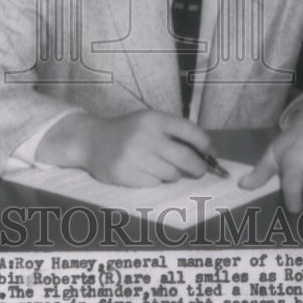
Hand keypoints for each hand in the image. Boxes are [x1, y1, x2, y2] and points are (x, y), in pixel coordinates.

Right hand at [37, 109, 213, 186]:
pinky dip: (156, 180)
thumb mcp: (148, 122)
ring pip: (172, 173)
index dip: (205, 144)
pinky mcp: (126, 174)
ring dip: (173, 174)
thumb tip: (207, 152)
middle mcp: (145, 136)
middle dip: (198, 167)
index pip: (189, 131)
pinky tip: (144, 171)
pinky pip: (155, 183)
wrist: (91, 140)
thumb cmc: (127, 131)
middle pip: (186, 158)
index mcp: (153, 119)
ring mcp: (135, 156)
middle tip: (199, 170)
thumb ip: (174, 132)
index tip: (210, 153)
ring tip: (161, 166)